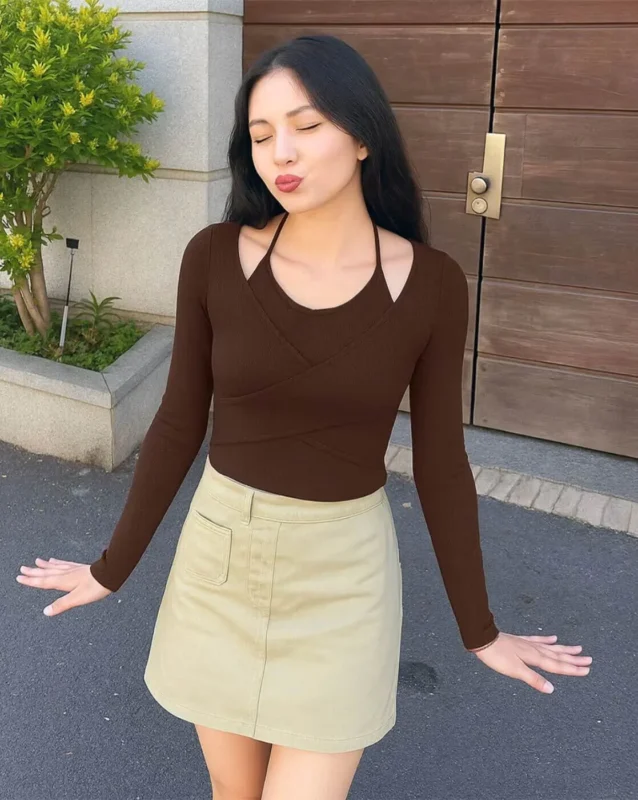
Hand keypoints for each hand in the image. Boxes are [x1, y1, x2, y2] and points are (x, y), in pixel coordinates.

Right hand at [16, 557, 111, 615]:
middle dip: (34, 572)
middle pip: (46, 573)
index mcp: (63, 581)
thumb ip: (61, 605)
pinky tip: (55, 560)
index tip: (19, 578)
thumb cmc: (95, 587)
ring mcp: (73, 569)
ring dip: (44, 565)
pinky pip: (64, 563)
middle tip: (22, 569)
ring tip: (36, 562)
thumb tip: (46, 611)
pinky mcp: (80, 567)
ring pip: (55, 567)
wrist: (110, 574)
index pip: (43, 582)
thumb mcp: (77, 599)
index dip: (31, 580)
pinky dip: (57, 562)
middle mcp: (66, 574)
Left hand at [470, 632, 591, 693]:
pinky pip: (538, 640)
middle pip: (558, 656)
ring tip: (577, 648)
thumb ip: (534, 679)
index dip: (572, 669)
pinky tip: (553, 638)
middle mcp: (535, 650)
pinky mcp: (521, 641)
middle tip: (589, 660)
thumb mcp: (515, 671)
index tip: (587, 670)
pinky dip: (547, 640)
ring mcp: (528, 644)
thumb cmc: (498, 656)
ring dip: (564, 649)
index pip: (557, 666)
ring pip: (551, 647)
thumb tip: (551, 689)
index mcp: (535, 658)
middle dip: (573, 659)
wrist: (483, 638)